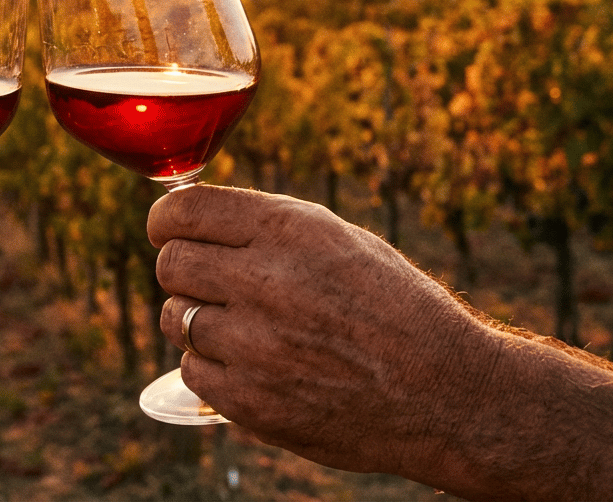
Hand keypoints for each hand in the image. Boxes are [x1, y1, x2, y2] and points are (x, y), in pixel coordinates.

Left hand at [150, 185, 494, 476]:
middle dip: (180, 270)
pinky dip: (213, 368)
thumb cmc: (393, 308)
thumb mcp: (340, 241)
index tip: (166, 230)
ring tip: (240, 327)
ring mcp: (257, 344)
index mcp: (291, 230)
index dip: (165, 221)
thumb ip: (266, 228)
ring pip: (175, 319)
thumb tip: (191, 220)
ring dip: (195, 321)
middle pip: (170, 264)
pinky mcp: (252, 400)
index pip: (185, 211)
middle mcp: (268, 280)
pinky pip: (193, 371)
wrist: (447, 393)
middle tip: (204, 282)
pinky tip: (251, 365)